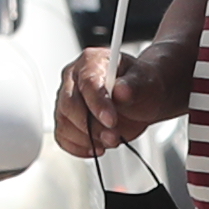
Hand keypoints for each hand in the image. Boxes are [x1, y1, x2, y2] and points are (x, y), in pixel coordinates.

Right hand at [55, 40, 185, 157]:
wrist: (141, 99)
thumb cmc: (141, 85)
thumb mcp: (146, 81)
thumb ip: (134, 85)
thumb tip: (121, 90)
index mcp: (91, 61)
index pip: (87, 83)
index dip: (98, 104)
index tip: (111, 121)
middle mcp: (74, 79)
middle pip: (69, 105)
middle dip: (92, 126)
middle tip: (113, 136)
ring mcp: (67, 100)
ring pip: (64, 123)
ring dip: (87, 139)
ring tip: (111, 140)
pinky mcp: (67, 119)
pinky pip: (62, 137)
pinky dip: (78, 147)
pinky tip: (97, 147)